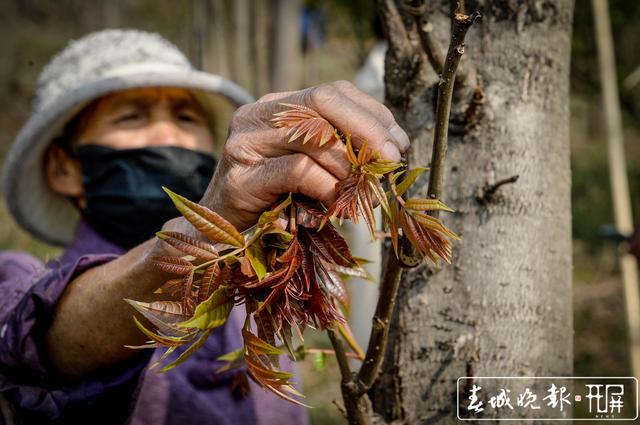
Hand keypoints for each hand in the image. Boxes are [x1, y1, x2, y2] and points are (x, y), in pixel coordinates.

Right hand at [200, 80, 409, 230]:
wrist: (221, 234)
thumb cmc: (275, 200)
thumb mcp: (312, 165)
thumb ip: (340, 148)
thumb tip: (393, 145)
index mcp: (274, 106)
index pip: (331, 91)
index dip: (371, 113)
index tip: (398, 142)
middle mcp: (255, 115)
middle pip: (323, 103)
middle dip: (367, 131)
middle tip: (391, 160)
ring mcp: (244, 144)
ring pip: (314, 138)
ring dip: (348, 168)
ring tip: (358, 192)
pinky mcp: (241, 179)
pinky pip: (299, 171)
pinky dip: (327, 187)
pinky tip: (333, 204)